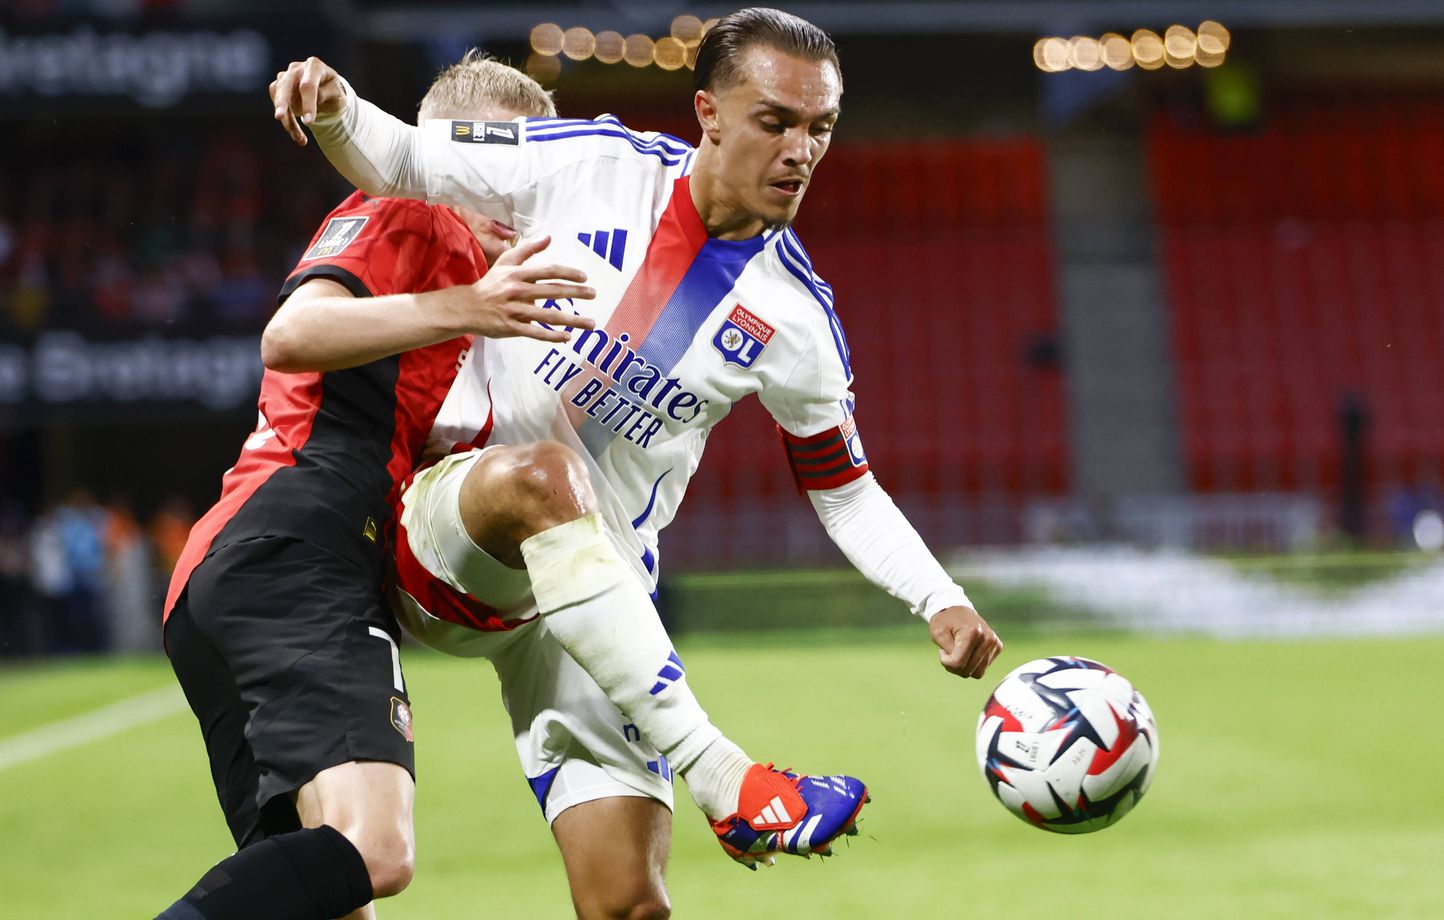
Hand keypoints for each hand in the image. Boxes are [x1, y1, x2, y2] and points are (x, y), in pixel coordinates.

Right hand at [270, 56, 346, 145]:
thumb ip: (326, 94)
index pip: (308, 85)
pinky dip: (286, 121)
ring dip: (287, 120)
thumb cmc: (332, 91)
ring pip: (279, 97)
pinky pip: (276, 104)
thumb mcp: (336, 94)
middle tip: (279, 118)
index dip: (307, 103)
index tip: (309, 121)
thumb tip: (313, 101)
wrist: (325, 90)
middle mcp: (297, 68)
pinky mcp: (278, 86)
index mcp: (314, 66)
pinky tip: (296, 133)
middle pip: (286, 85)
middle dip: (283, 102)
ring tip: (300, 139)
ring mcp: (285, 76)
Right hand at [447, 235, 596, 342]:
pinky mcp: (511, 328)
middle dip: (576, 293)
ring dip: (572, 320)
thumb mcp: (506, 262)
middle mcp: (517, 291)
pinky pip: (535, 333)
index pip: (547, 271)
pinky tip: (568, 337)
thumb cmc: (491, 283)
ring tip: (591, 323)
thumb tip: (549, 237)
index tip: (584, 277)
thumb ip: (527, 249)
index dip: (567, 273)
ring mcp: (514, 311)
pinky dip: (552, 336)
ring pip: (547, 316)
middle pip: (551, 292)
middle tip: (594, 294)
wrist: (467, 307)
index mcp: (517, 274)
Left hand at [929, 606, 1002, 678]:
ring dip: (964, 667)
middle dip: (954, 666)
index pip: (958, 663)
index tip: (942, 652)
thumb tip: (961, 668)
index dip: (946, 662)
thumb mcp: (938, 635)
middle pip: (968, 671)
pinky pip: (982, 668)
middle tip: (949, 652)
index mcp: (973, 633)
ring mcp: (994, 643)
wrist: (956, 609)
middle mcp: (987, 638)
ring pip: (977, 673)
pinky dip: (973, 664)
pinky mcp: (998, 647)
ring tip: (958, 652)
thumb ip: (948, 653)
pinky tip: (968, 651)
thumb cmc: (944, 622)